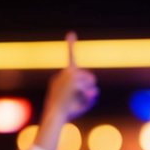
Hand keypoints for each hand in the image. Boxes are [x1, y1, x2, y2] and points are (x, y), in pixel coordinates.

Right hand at [35, 32, 98, 149]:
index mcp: (61, 79)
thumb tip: (95, 90)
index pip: (69, 59)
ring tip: (77, 101)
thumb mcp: (80, 106)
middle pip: (88, 75)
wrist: (54, 116)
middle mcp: (64, 74)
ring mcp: (68, 75)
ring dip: (88, 92)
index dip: (71, 45)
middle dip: (90, 85)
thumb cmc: (65, 114)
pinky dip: (87, 96)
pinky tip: (77, 99)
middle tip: (81, 97)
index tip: (71, 34)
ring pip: (90, 80)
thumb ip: (89, 97)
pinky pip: (89, 87)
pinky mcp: (73, 79)